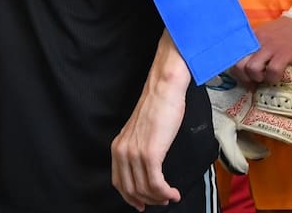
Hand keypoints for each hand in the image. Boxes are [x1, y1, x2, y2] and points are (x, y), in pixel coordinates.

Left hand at [111, 82, 186, 209]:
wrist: (164, 90)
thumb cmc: (158, 106)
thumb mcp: (141, 131)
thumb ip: (139, 149)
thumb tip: (148, 168)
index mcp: (118, 147)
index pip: (119, 183)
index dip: (131, 197)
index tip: (142, 203)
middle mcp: (122, 152)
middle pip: (130, 190)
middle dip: (147, 200)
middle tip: (161, 201)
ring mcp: (135, 154)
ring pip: (144, 189)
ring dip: (159, 198)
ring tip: (170, 196)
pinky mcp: (150, 154)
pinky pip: (155, 183)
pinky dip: (165, 192)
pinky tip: (173, 192)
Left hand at [236, 16, 291, 84]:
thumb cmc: (286, 31)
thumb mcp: (265, 36)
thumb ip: (255, 47)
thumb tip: (247, 67)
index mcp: (252, 37)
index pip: (233, 55)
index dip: (236, 70)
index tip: (244, 76)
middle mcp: (257, 42)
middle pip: (239, 65)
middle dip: (244, 77)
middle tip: (255, 79)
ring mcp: (270, 47)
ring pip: (252, 69)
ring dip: (258, 78)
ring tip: (266, 77)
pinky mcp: (284, 54)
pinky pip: (272, 72)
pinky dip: (273, 78)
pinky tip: (278, 76)